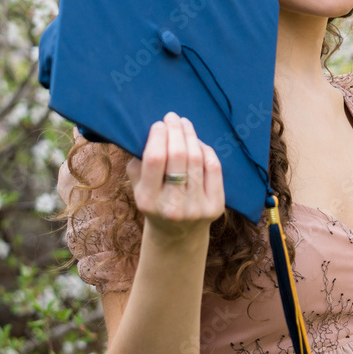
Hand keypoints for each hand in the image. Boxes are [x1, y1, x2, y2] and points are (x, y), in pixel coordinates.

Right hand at [127, 111, 224, 241]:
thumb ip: (138, 164)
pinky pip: (214, 168)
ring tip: (185, 124)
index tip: (158, 124)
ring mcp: (196, 207)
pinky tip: (198, 143)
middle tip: (173, 117)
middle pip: (179, 155)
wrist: (177, 236)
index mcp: (148, 200)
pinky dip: (206, 151)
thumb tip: (144, 131)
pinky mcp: (215, 207)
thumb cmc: (155, 202)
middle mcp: (172, 206)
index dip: (159, 136)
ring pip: (197, 159)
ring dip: (191, 136)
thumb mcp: (137, 188)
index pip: (155, 159)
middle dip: (176, 130)